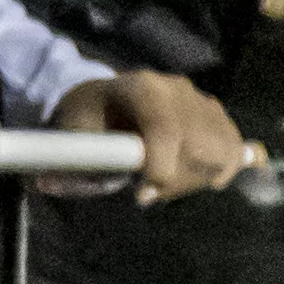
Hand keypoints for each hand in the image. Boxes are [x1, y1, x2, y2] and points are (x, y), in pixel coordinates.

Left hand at [53, 71, 247, 206]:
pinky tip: (205, 179)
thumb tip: (48, 184)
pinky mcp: (214, 113)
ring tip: (169, 183)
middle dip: (177, 179)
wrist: (101, 97)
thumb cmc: (83, 117)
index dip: (161, 167)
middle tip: (149, 193)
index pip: (166, 127)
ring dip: (199, 176)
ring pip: (224, 148)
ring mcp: (200, 99)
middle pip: (200, 144)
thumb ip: (72, 159)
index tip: (142, 195)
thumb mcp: (71, 134)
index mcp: (141, 88)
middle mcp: (177, 89)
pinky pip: (235, 145)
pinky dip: (224, 167)